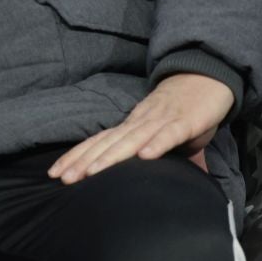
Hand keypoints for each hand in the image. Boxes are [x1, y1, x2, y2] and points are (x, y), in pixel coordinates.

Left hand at [48, 72, 234, 183]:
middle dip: (84, 161)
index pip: (99, 141)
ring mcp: (161, 120)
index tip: (55, 173)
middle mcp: (140, 121)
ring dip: (111, 156)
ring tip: (92, 173)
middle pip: (108, 142)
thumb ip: (152, 154)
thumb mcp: (162, 135)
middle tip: (63, 179)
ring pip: (132, 139)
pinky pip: (169, 134)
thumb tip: (146, 184)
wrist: (206, 76)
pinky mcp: (186, 121)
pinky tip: (144, 157)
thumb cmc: (183, 110)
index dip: (77, 156)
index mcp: (132, 125)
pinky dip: (157, 144)